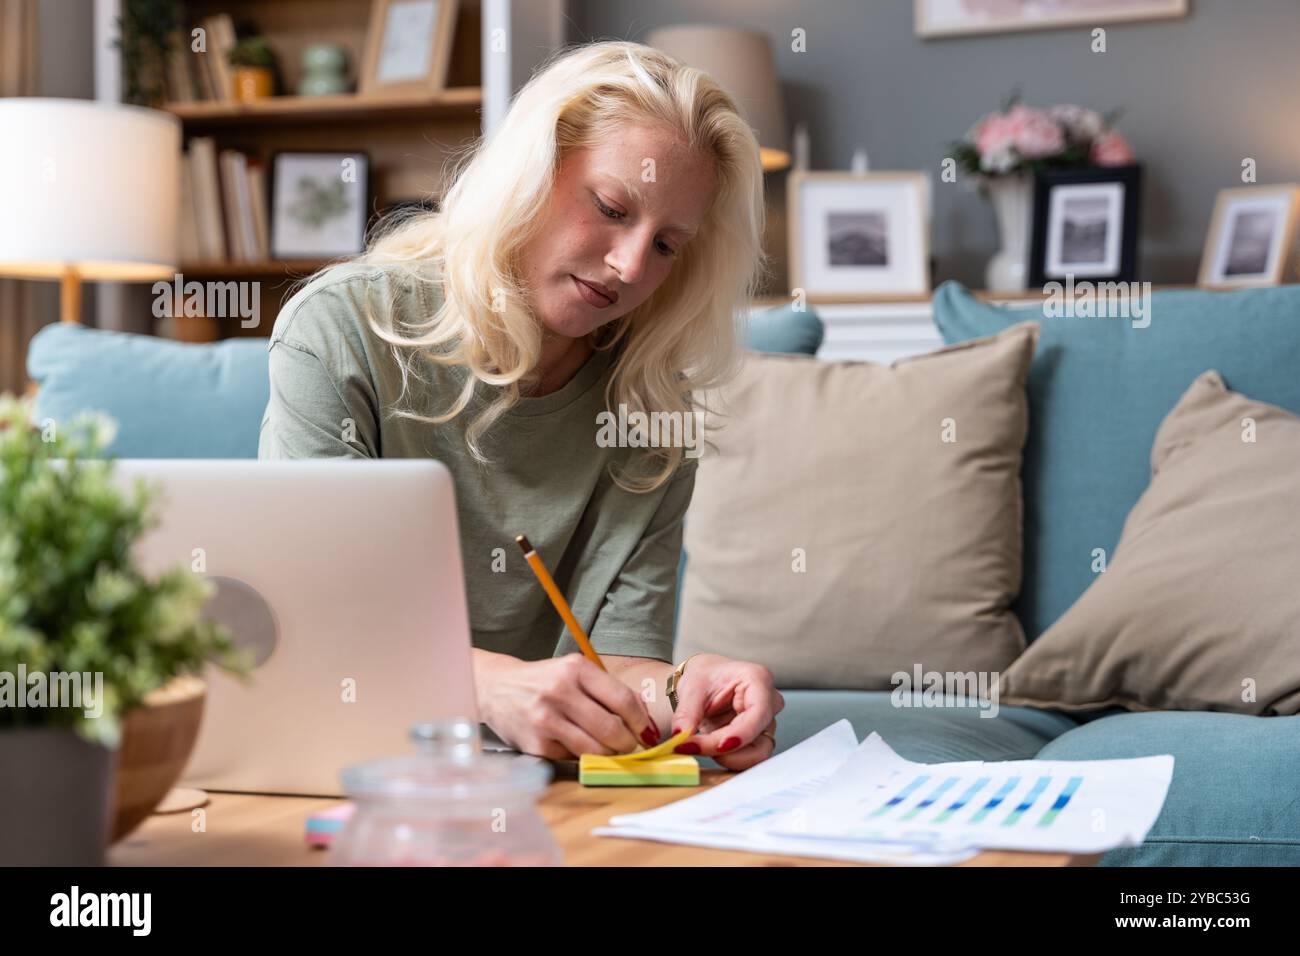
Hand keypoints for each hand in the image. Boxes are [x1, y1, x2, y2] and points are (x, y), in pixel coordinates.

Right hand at [476, 652, 659, 760]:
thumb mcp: (576, 673)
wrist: (497, 688)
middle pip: (611, 729)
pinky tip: (578, 745)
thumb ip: (610, 691)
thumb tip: (645, 719)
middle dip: (628, 743)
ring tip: (609, 749)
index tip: (647, 731)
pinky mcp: (536, 744)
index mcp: (575, 669)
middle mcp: (559, 691)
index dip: (641, 721)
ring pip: (594, 749)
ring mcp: (546, 719)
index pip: (622, 699)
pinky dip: (582, 756)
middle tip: (630, 745)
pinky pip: (573, 758)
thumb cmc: (545, 681)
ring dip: (609, 754)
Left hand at [668, 654, 783, 770]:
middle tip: (693, 747)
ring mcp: (766, 724)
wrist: (706, 683)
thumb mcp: (691, 689)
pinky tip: (708, 748)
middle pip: (758, 739)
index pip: (758, 713)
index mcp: (758, 680)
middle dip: (726, 750)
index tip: (717, 747)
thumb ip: (686, 714)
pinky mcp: (759, 740)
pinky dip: (726, 759)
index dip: (740, 734)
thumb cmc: (705, 677)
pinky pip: (747, 759)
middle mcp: (769, 703)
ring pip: (756, 755)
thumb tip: (681, 736)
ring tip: (700, 745)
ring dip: (726, 758)